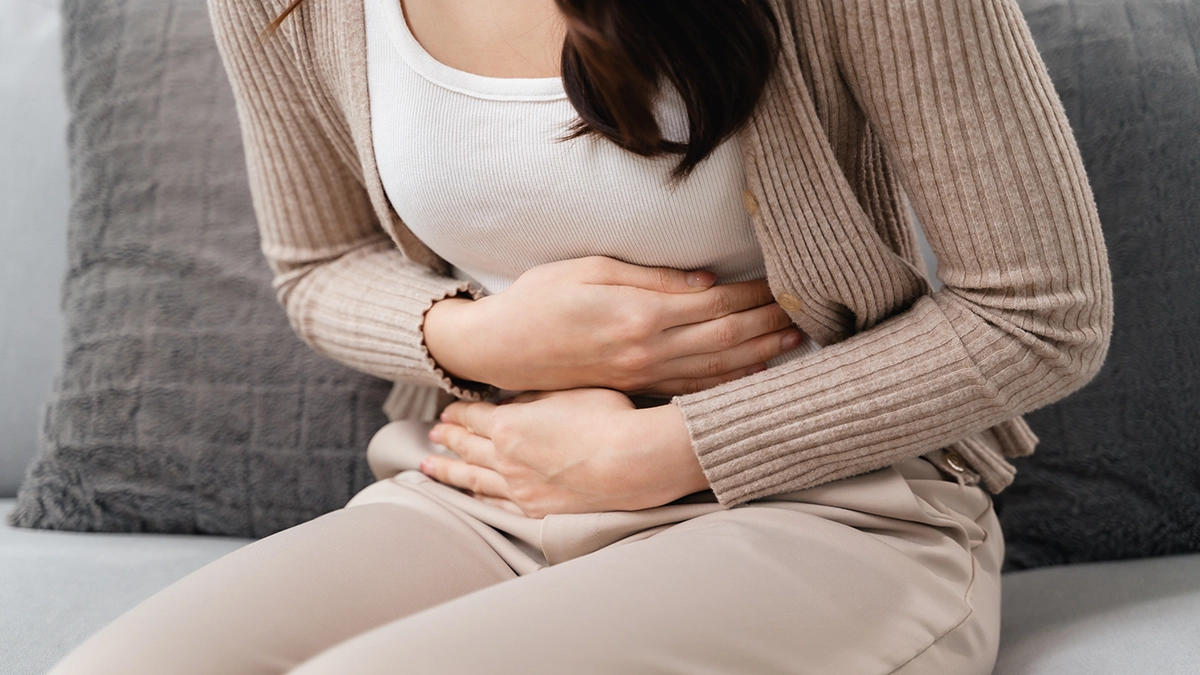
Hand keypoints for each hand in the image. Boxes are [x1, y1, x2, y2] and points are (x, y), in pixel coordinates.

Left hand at [418, 389, 708, 516]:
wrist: (632, 461)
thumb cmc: (608, 417)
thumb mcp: (567, 391)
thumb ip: (533, 397)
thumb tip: (511, 402)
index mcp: (509, 424)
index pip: (473, 417)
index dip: (457, 414)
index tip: (447, 413)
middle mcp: (506, 459)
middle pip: (467, 447)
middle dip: (448, 440)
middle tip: (432, 437)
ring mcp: (520, 489)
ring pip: (473, 479)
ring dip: (449, 472)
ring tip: (430, 468)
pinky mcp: (537, 512)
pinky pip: (497, 505)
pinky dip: (479, 499)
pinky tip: (472, 497)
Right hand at [423, 256, 803, 395]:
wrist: (500, 348)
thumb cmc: (540, 298)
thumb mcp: (589, 270)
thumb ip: (651, 278)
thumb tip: (706, 282)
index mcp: (639, 314)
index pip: (714, 304)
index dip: (753, 295)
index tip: (784, 284)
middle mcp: (647, 351)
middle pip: (724, 339)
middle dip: (767, 325)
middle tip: (806, 313)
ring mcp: (642, 376)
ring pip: (715, 369)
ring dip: (757, 355)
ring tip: (792, 342)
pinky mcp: (634, 388)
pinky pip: (692, 390)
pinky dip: (726, 384)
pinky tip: (750, 376)